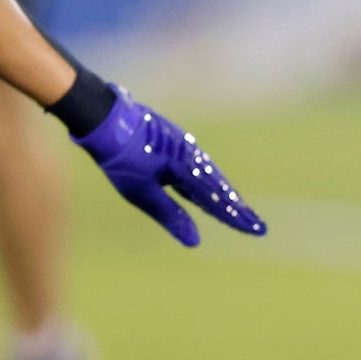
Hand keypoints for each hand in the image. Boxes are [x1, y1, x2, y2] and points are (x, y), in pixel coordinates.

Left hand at [73, 89, 265, 245]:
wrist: (104, 118)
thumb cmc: (120, 158)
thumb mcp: (142, 192)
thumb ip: (170, 215)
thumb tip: (195, 241)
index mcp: (186, 168)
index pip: (217, 200)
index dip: (236, 217)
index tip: (257, 229)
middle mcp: (191, 155)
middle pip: (220, 186)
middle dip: (237, 208)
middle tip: (256, 224)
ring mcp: (183, 145)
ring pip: (210, 174)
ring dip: (224, 193)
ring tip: (236, 208)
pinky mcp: (173, 140)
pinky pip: (198, 164)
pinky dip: (208, 179)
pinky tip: (205, 184)